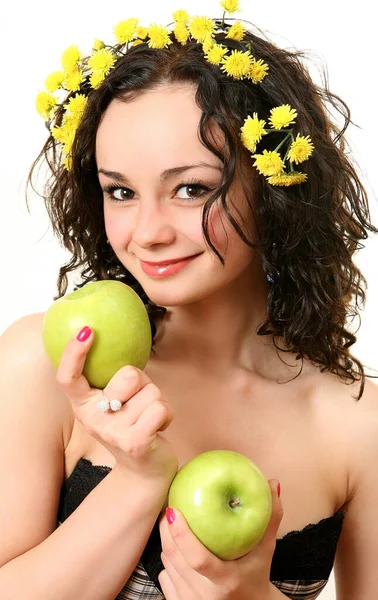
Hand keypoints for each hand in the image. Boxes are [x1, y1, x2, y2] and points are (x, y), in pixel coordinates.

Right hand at [56, 326, 177, 482]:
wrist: (144, 472)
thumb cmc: (132, 425)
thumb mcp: (114, 403)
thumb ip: (114, 379)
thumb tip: (120, 338)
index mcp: (83, 405)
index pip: (68, 378)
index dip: (73, 353)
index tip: (86, 330)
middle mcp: (93, 419)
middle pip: (128, 375)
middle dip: (144, 383)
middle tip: (140, 402)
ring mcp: (113, 433)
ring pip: (151, 391)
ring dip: (158, 402)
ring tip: (149, 419)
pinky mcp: (135, 443)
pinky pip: (161, 408)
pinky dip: (168, 414)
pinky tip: (159, 429)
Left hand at [158, 480, 282, 599]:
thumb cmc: (257, 574)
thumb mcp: (266, 550)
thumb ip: (270, 519)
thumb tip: (272, 483)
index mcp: (226, 581)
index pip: (198, 559)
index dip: (182, 534)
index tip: (173, 510)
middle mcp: (205, 595)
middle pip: (175, 558)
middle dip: (166, 530)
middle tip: (169, 508)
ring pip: (167, 566)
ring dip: (166, 542)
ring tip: (169, 522)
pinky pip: (165, 577)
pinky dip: (167, 560)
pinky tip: (174, 546)